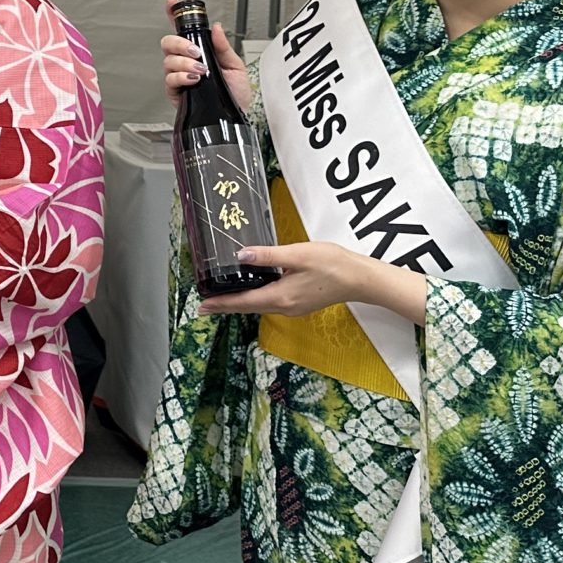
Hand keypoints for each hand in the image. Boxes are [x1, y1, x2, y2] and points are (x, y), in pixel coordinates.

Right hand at [162, 0, 252, 115]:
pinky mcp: (176, 92)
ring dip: (184, 63)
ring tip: (201, 70)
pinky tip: (193, 79)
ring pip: (169, 61)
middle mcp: (186, 62)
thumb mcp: (236, 66)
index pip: (183, 30)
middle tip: (195, 52)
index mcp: (199, 52)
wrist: (237, 116)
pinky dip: (181, 77)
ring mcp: (179, 76)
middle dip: (180, 44)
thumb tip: (216, 28)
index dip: (174, 15)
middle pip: (168, 43)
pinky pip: (170, 80)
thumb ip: (224, 47)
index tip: (172, 2)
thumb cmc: (236, 94)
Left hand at [198, 242, 422, 324]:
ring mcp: (293, 307)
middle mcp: (284, 307)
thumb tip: (240, 256)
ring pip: (258, 306)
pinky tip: (250, 293)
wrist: (361, 278)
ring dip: (239, 303)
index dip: (220, 304)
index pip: (243, 302)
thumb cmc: (332, 264)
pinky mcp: (299, 303)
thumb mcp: (297, 255)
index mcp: (281, 297)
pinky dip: (254, 300)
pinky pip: (269, 303)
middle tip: (203, 306)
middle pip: (247, 307)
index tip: (202, 306)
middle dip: (225, 306)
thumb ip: (267, 256)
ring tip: (220, 299)